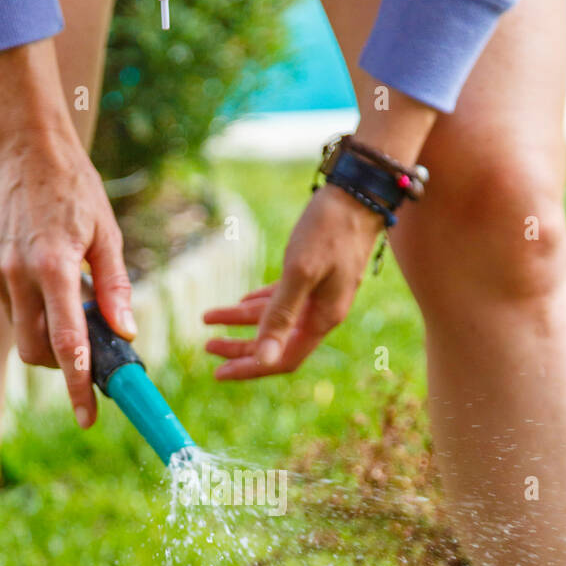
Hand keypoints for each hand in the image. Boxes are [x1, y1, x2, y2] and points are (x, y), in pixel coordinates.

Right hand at [0, 40, 133, 427]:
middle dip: (60, 364)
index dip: (77, 386)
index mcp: (54, 266)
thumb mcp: (108, 234)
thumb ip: (116, 288)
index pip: (67, 344)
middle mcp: (18, 273)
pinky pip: (11, 306)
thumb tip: (126, 333)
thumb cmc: (74, 187)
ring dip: (47, 332)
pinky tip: (47, 277)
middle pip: (35, 352)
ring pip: (21, 331)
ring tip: (71, 298)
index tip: (88, 416)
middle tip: (86, 353)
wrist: (24, 146)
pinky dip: (32, 308)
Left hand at [204, 184, 380, 379]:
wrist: (358, 193)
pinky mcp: (316, 274)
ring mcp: (320, 294)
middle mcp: (322, 313)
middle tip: (207, 347)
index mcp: (322, 319)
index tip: (218, 372)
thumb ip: (281, 316)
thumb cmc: (329, 229)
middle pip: (276, 343)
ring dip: (241, 321)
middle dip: (240, 347)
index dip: (250, 368)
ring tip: (208, 318)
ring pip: (275, 318)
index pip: (283, 359)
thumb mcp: (300, 272)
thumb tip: (265, 359)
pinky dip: (260, 303)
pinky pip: (283, 299)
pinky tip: (242, 301)